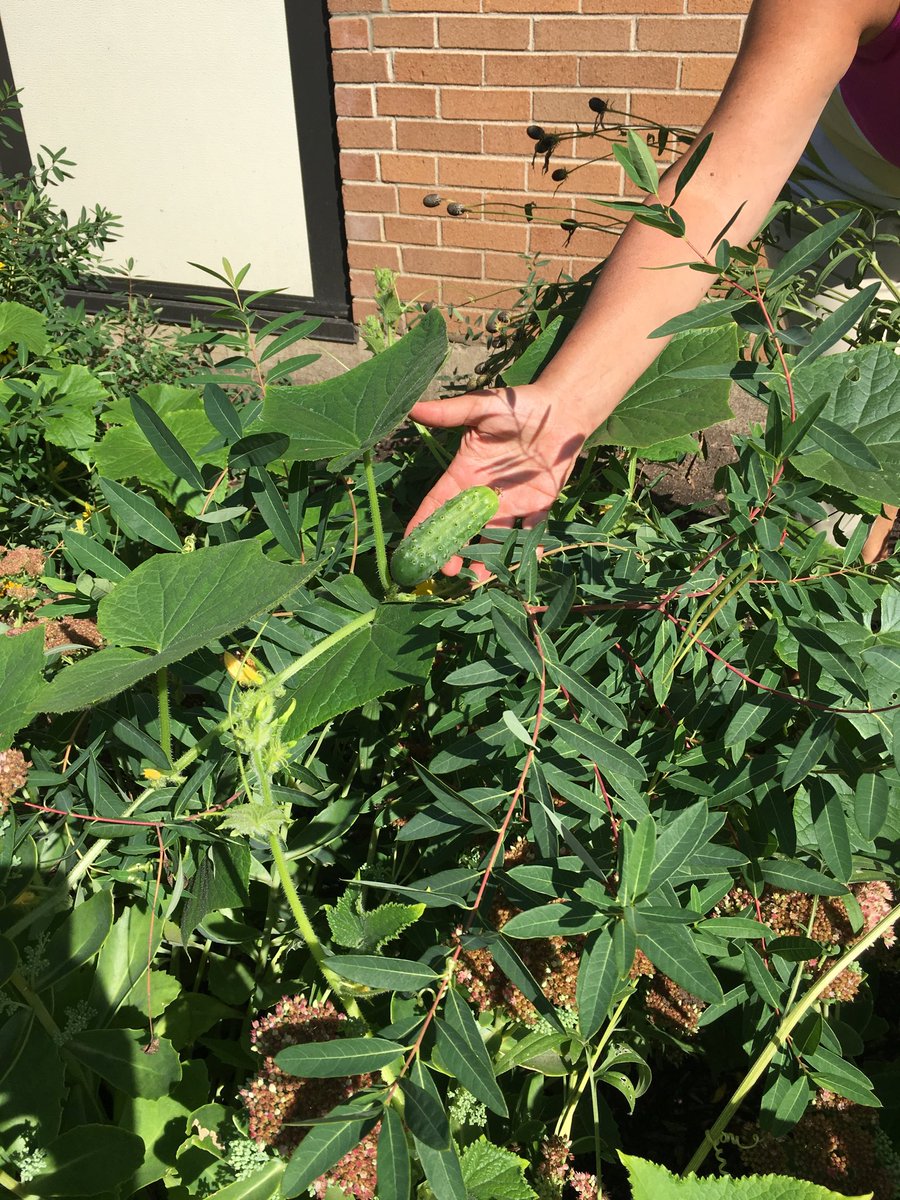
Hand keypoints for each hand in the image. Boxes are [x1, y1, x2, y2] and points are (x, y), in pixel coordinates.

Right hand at [406, 382, 589, 576]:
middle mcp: (484, 494)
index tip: (411, 547)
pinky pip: (532, 530)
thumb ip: (449, 413)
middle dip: (452, 551)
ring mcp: (511, 502)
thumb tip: (412, 409)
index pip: (437, 505)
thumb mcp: (480, 408)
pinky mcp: (539, 505)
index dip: (423, 525)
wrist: (559, 409)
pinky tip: (519, 564)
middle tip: (447, 570)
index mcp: (464, 474)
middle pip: (462, 529)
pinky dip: (528, 547)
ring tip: (477, 579)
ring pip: (493, 536)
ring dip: (484, 558)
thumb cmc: (515, 405)